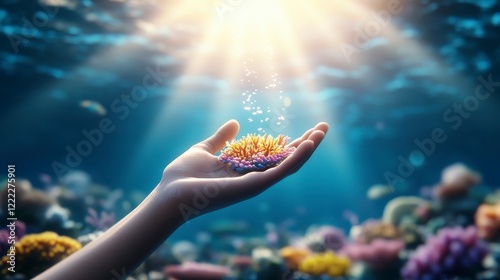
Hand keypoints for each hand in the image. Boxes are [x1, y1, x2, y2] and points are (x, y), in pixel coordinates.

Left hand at [158, 119, 328, 220]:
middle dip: (307, 143)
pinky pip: (279, 171)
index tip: (306, 129)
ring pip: (289, 165)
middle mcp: (254, 178)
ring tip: (322, 131)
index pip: (275, 155)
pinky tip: (308, 144)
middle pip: (287, 160)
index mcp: (245, 170)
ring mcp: (255, 184)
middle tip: (324, 127)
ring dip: (308, 148)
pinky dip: (296, 158)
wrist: (170, 194)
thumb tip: (234, 122)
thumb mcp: (205, 149)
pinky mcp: (253, 187)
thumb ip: (221, 138)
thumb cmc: (183, 176)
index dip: (292, 142)